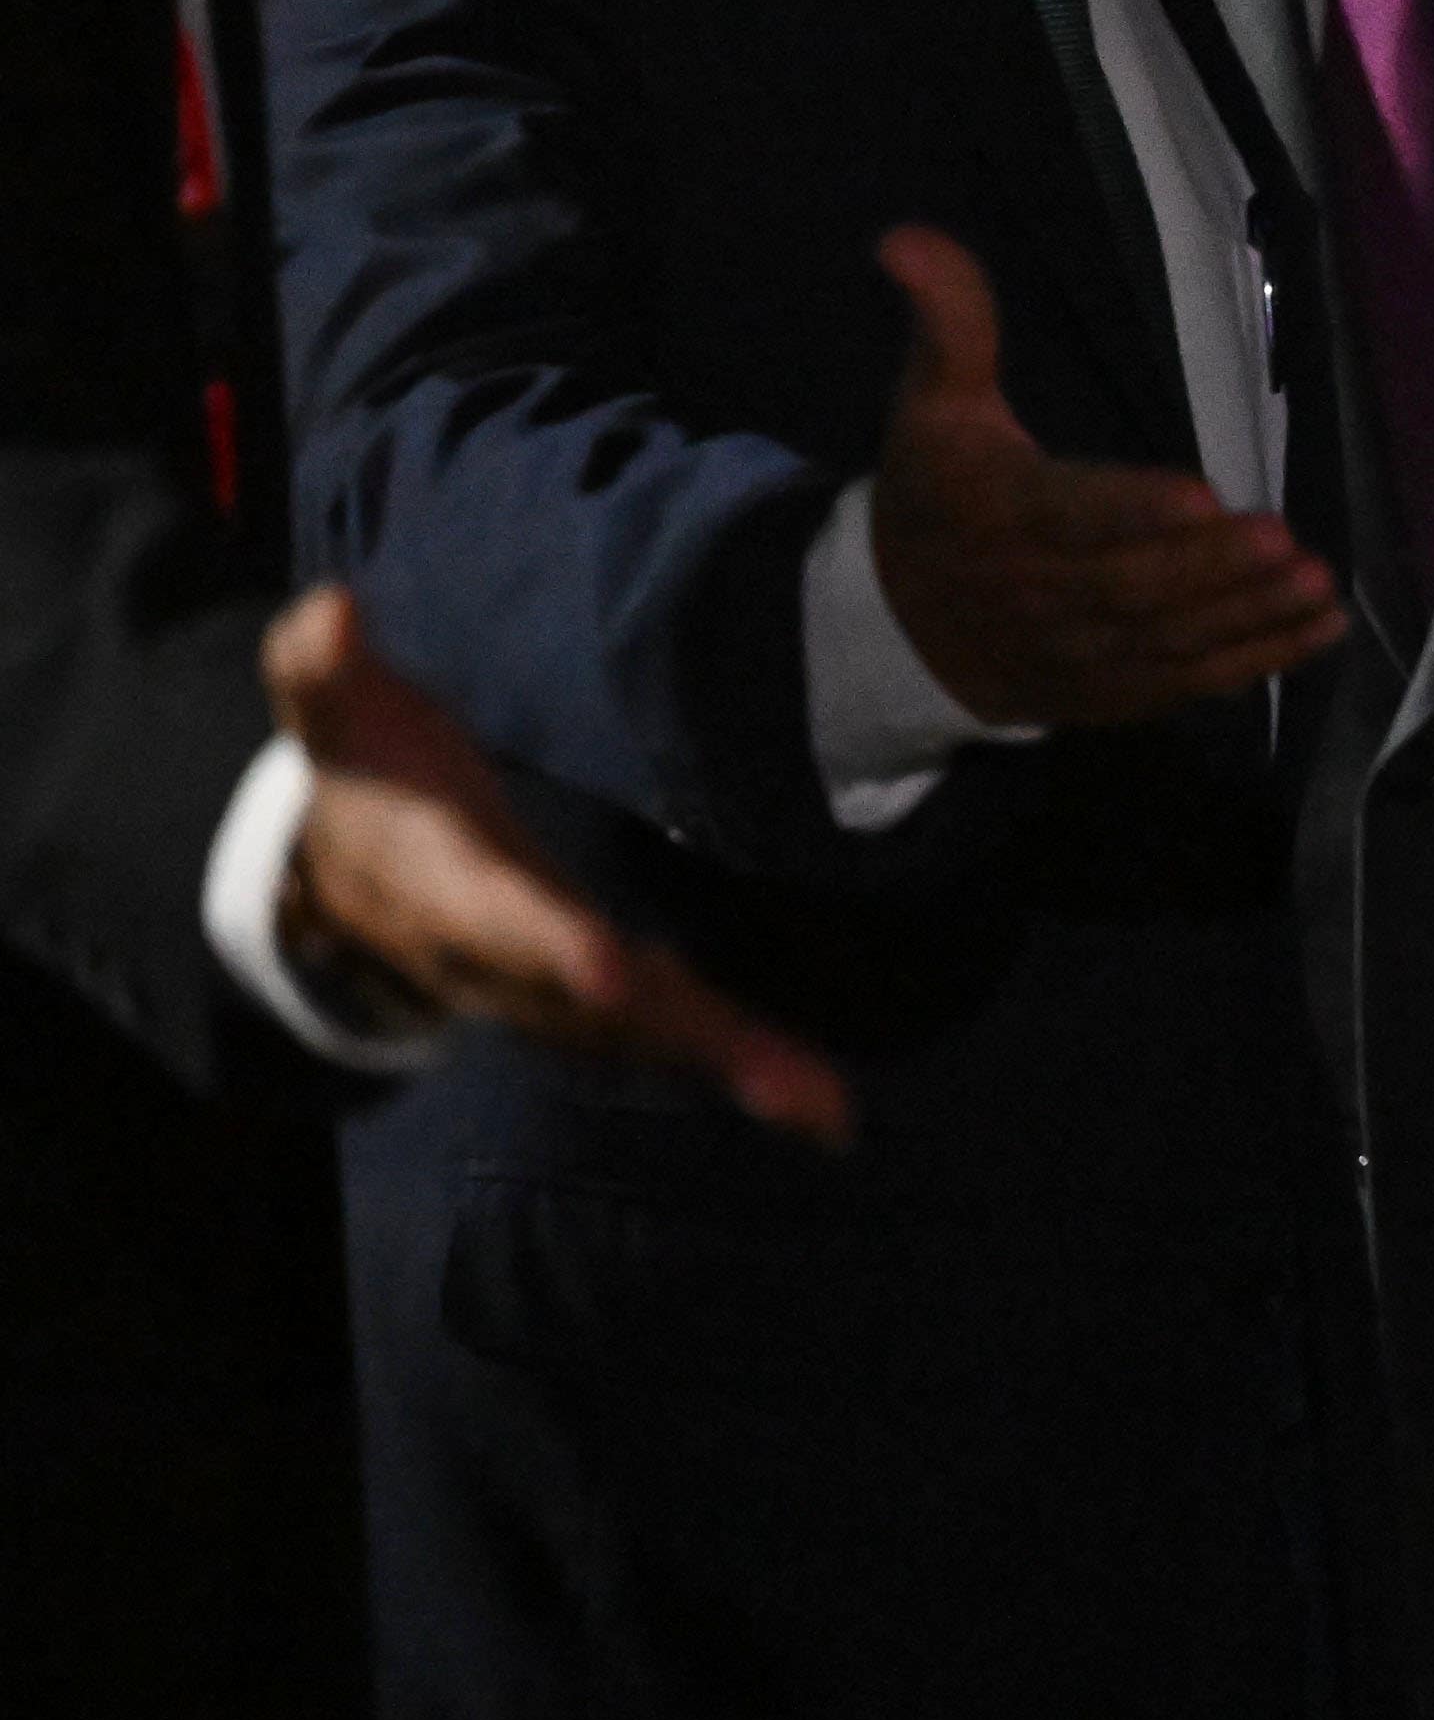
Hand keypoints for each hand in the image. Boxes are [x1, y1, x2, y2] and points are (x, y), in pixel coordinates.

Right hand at [263, 585, 851, 1142]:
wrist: (340, 873)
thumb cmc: (362, 770)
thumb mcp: (333, 715)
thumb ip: (323, 667)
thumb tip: (331, 609)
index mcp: (446, 887)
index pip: (499, 916)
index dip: (548, 942)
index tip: (607, 966)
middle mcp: (505, 960)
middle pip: (597, 1008)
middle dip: (679, 1036)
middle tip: (775, 1080)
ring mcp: (555, 989)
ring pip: (647, 1038)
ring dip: (732, 1067)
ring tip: (823, 1108)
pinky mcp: (600, 997)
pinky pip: (672, 1037)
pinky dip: (739, 1066)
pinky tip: (823, 1110)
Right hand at [865, 227, 1333, 727]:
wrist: (900, 627)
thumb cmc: (939, 496)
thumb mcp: (933, 404)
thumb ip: (949, 323)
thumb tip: (907, 239)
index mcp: (998, 514)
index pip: (1067, 515)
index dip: (1130, 510)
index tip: (1200, 493)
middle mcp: (1039, 593)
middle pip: (1131, 586)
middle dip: (1209, 566)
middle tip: (1282, 537)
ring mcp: (1078, 653)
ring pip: (1166, 640)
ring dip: (1246, 615)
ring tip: (1315, 584)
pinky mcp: (1113, 692)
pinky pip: (1185, 683)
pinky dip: (1256, 661)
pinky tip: (1320, 630)